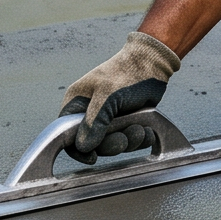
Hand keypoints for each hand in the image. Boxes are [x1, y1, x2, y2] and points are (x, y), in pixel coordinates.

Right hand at [59, 31, 180, 162]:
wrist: (153, 63)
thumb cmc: (127, 72)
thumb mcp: (107, 95)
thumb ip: (94, 121)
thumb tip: (83, 146)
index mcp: (77, 103)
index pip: (67, 134)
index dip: (78, 148)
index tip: (92, 156)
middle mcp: (90, 112)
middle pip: (92, 144)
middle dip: (111, 144)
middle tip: (123, 138)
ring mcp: (108, 118)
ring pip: (112, 144)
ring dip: (128, 141)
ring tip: (139, 129)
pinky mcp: (125, 122)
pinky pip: (129, 140)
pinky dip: (138, 138)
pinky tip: (146, 129)